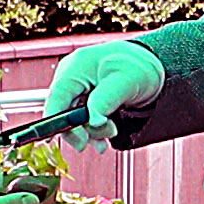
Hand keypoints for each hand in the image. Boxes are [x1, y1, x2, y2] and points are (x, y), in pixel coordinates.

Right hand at [52, 39, 167, 138]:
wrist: (147, 63)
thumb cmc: (137, 67)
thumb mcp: (127, 81)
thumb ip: (107, 99)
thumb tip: (93, 120)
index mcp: (75, 68)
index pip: (56, 99)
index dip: (57, 122)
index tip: (71, 140)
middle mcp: (69, 77)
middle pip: (62, 112)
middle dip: (82, 131)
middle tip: (104, 138)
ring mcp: (74, 87)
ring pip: (70, 119)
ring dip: (90, 132)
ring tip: (110, 133)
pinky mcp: (81, 96)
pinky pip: (79, 117)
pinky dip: (91, 127)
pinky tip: (105, 132)